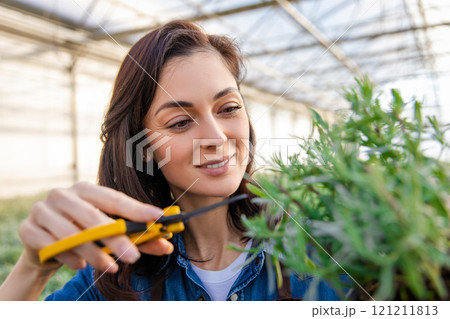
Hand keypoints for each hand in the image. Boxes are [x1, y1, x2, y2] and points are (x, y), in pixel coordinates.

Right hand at [19, 181, 173, 273]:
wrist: (44, 243)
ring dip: (94, 254)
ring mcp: (43, 210)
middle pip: (93, 217)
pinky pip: (52, 246)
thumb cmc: (83, 232)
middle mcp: (64, 194)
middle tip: (134, 256)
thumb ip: (136, 236)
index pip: (114, 198)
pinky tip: (82, 266)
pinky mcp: (29, 229)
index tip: (157, 217)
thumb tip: (166, 244)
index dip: (136, 208)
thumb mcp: (109, 231)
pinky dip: (70, 258)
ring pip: (72, 234)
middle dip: (116, 238)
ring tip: (111, 268)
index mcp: (86, 189)